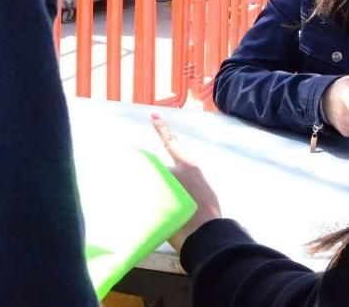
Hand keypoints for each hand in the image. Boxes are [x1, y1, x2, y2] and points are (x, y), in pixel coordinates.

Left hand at [151, 113, 222, 250]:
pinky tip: (145, 214)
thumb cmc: (207, 212)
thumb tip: (170, 181)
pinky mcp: (151, 201)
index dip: (162, 128)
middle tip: (158, 194)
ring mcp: (161, 186)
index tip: (153, 115)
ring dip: (147, 193)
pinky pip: (141, 197)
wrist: (203, 233)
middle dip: (150, 178)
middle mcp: (171, 172)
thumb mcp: (200, 187)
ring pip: (147, 183)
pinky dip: (141, 204)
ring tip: (162, 210)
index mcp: (187, 166)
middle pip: (153, 168)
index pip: (171, 142)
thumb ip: (183, 179)